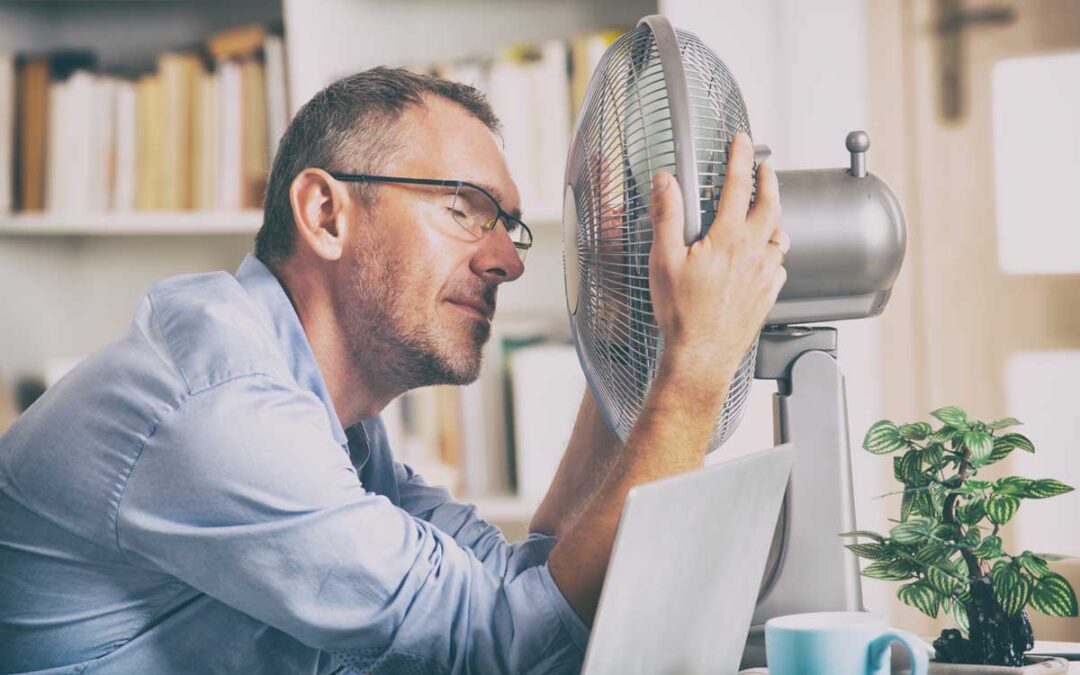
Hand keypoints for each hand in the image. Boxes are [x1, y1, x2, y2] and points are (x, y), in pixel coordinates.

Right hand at [647, 132, 787, 387]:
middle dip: (768, 180)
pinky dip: (774, 252)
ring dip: (774, 218)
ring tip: (766, 212)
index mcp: (728, 238)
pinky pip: (780, 265)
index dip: (740, 158)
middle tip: (765, 167)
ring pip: (779, 236)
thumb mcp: (663, 260)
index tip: (742, 141)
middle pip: (770, 205)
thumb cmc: (681, 313)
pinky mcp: (769, 295)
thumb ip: (666, 216)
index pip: (738, 185)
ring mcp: (765, 274)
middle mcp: (754, 252)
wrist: (701, 355)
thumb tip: (666, 182)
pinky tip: (765, 256)